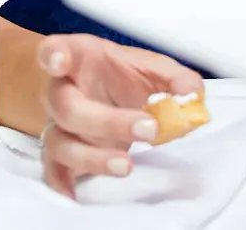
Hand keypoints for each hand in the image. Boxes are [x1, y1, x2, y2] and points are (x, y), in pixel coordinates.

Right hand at [36, 34, 201, 197]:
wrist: (95, 87)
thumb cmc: (118, 73)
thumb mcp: (148, 66)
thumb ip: (172, 77)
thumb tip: (191, 93)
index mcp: (77, 59)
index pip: (56, 50)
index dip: (55, 55)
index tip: (59, 61)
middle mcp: (59, 91)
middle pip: (67, 107)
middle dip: (108, 121)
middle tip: (149, 127)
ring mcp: (57, 124)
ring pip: (61, 142)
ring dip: (93, 157)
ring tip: (126, 164)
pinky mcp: (61, 152)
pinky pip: (54, 170)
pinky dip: (62, 182)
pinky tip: (74, 194)